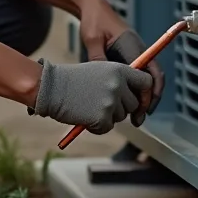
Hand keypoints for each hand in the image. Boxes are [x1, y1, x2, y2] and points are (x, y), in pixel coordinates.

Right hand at [31, 59, 153, 133]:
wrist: (51, 87)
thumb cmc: (72, 80)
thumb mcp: (99, 70)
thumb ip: (119, 80)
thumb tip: (136, 97)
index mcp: (119, 70)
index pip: (146, 82)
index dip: (144, 94)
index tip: (139, 101)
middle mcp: (118, 85)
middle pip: (133, 104)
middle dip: (120, 108)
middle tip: (101, 103)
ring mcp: (111, 101)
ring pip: (120, 117)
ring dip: (107, 116)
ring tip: (88, 106)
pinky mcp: (102, 117)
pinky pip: (107, 128)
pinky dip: (96, 126)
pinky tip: (84, 115)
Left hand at [78, 0, 165, 125]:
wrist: (94, 8)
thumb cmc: (94, 21)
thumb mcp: (92, 38)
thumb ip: (98, 58)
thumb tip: (104, 82)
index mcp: (133, 46)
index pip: (150, 73)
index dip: (151, 93)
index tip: (143, 109)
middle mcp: (139, 51)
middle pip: (152, 80)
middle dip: (148, 101)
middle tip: (138, 120)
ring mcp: (135, 55)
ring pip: (145, 82)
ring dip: (141, 100)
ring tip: (132, 118)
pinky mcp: (128, 58)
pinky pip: (135, 78)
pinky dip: (133, 93)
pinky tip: (123, 105)